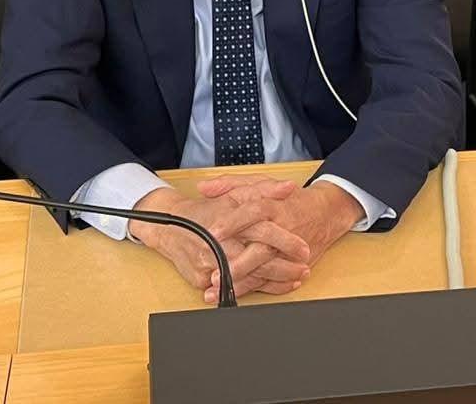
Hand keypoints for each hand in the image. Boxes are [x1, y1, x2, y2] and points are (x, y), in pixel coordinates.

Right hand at [131, 184, 310, 299]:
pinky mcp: (203, 279)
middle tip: (305, 266)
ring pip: (249, 277)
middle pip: (258, 258)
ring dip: (276, 280)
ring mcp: (210, 263)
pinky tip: (277, 287)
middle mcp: (220, 242)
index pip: (263, 230)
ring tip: (297, 277)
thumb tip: (290, 188)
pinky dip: (256, 288)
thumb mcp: (236, 192)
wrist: (170, 226)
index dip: (286, 240)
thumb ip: (264, 189)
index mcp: (230, 218)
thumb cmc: (209, 209)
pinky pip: (234, 287)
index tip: (304, 247)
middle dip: (284, 266)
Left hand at [196, 175, 363, 302]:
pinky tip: (237, 294)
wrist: (327, 212)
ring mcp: (288, 250)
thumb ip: (231, 184)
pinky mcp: (293, 264)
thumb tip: (204, 187)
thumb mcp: (262, 184)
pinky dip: (257, 289)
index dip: (233, 221)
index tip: (213, 231)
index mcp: (274, 205)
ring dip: (243, 280)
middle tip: (214, 271)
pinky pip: (275, 280)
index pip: (253, 211)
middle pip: (261, 247)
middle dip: (238, 261)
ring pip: (266, 268)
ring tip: (218, 288)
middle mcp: (282, 228)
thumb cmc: (289, 199)